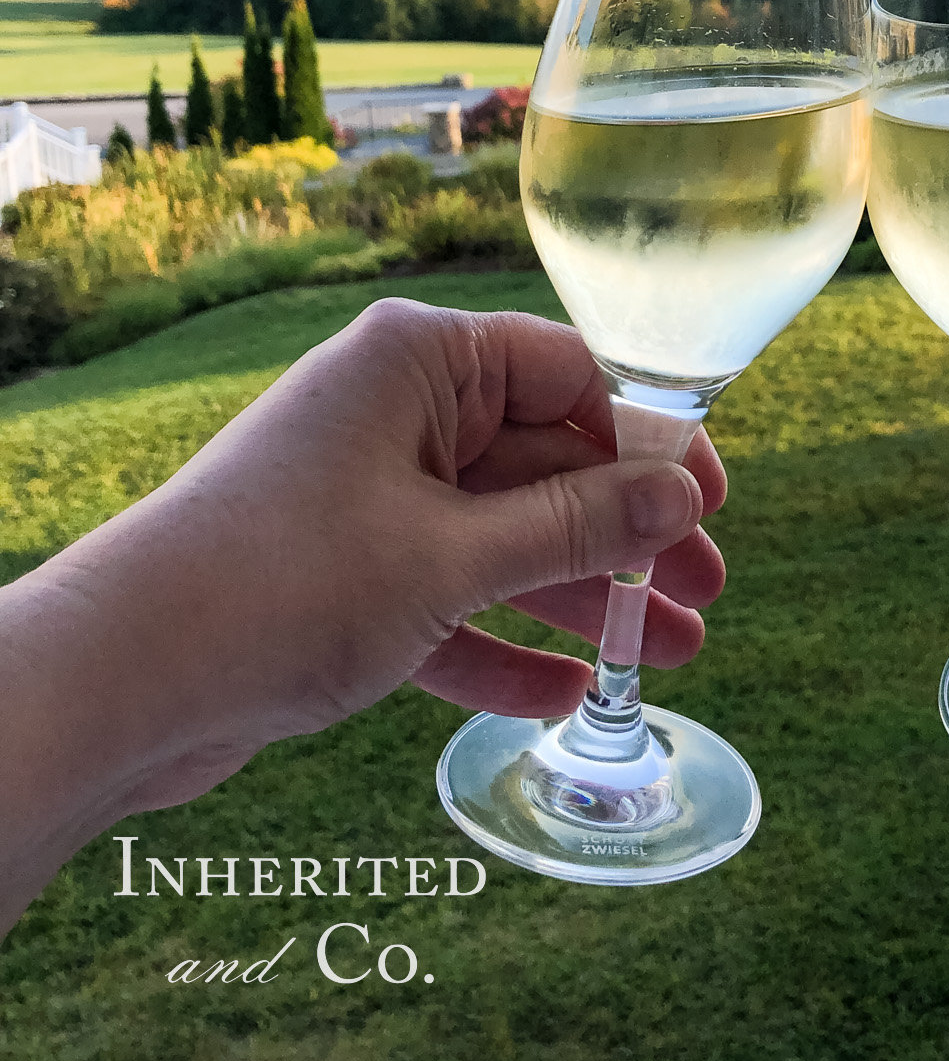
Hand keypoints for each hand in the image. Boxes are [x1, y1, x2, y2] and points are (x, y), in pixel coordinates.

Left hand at [1, 298, 724, 930]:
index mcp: (420, 363)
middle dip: (625, 536)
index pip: (570, 376)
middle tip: (707, 595)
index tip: (715, 505)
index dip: (651, 441)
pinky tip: (566, 697)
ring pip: (503, 537)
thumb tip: (682, 497)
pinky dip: (502, 643)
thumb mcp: (455, 555)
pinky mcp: (343, 573)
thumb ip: (576, 525)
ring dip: (580, 598)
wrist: (121, 679)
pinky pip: (448, 597)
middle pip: (544, 463)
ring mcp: (367, 494)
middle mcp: (396, 414)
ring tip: (666, 658)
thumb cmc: (288, 583)